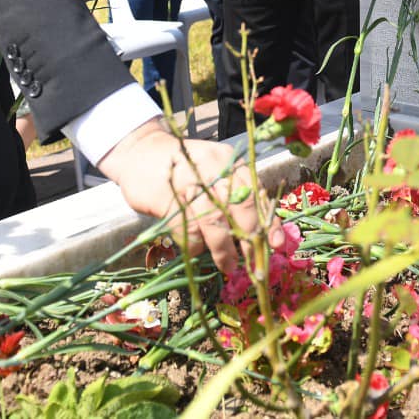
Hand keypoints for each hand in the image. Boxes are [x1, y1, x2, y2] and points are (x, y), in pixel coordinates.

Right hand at [99, 121, 262, 274]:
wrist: (141, 151)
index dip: (269, 222)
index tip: (277, 245)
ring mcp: (189, 183)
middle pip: (239, 208)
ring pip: (215, 223)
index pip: (256, 193)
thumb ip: (235, 192)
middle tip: (255, 263)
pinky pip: (187, 230)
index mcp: (228, 161)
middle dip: (250, 240)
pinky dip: (195, 246)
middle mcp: (212, 169)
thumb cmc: (184, 168)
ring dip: (223, 250)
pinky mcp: (167, 198)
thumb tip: (260, 228)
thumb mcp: (214, 170)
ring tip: (228, 266)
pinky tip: (196, 250)